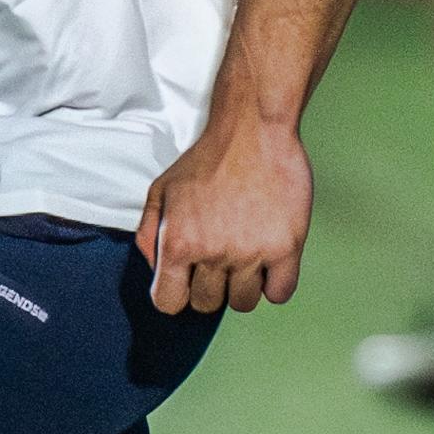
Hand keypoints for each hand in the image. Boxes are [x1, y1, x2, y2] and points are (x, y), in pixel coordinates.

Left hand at [135, 111, 312, 316]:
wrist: (252, 129)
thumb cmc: (207, 159)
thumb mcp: (161, 191)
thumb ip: (148, 234)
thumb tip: (156, 269)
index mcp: (177, 243)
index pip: (169, 303)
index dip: (177, 295)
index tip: (188, 282)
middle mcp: (212, 253)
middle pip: (207, 304)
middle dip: (211, 287)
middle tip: (219, 260)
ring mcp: (250, 253)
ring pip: (243, 302)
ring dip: (243, 286)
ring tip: (245, 258)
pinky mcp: (285, 248)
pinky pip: (280, 293)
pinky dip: (275, 284)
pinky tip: (270, 262)